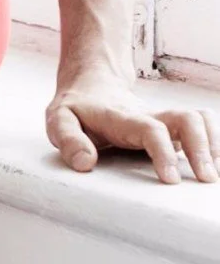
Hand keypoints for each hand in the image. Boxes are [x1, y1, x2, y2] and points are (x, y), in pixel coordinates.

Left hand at [46, 73, 219, 183]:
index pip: (150, 129)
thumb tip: (85, 163)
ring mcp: (163, 121)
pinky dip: (213, 142)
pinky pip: (200, 127)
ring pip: (198, 120)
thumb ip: (68, 139)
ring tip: (211, 175)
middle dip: (201, 146)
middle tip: (206, 179)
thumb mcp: (58, 119)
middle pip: (186, 119)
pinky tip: (211, 163)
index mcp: (122, 118)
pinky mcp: (171, 128)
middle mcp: (149, 117)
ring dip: (212, 144)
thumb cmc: (76, 107)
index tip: (171, 179)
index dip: (163, 151)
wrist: (90, 84)